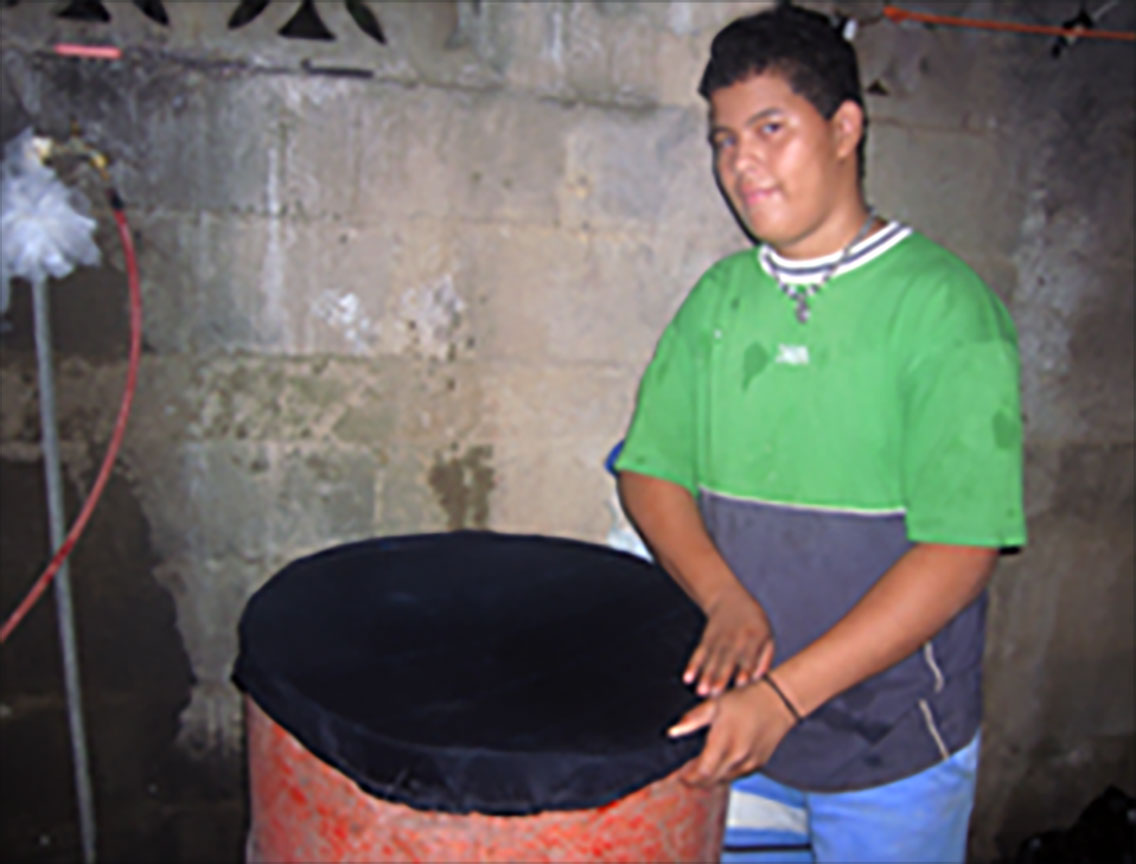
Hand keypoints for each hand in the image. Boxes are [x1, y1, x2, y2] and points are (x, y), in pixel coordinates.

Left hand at [667, 677, 796, 786]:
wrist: (777, 702)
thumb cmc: (744, 699)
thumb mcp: (715, 703)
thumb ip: (692, 719)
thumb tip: (672, 732)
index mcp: (724, 742)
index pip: (703, 772)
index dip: (689, 778)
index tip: (680, 777)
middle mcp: (738, 757)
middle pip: (712, 781)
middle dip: (697, 781)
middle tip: (687, 775)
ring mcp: (750, 762)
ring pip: (725, 780)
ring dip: (712, 778)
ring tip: (702, 768)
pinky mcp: (759, 763)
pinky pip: (738, 775)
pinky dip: (726, 773)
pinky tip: (720, 762)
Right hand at [685, 583, 773, 696]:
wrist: (730, 598)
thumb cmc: (754, 622)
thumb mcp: (767, 635)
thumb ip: (765, 657)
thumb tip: (757, 678)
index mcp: (754, 637)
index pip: (749, 656)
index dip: (745, 669)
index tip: (740, 683)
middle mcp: (735, 638)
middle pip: (727, 659)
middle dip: (721, 676)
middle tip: (715, 693)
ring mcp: (719, 639)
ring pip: (711, 659)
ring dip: (705, 676)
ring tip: (701, 691)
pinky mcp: (706, 639)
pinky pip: (698, 653)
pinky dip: (692, 665)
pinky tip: (687, 678)